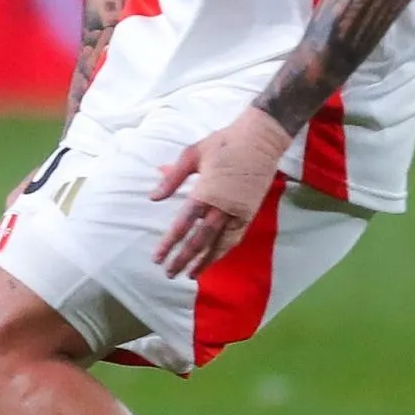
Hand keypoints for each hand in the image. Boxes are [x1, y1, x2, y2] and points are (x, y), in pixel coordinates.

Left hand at [151, 108, 291, 279]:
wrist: (261, 139)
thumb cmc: (223, 143)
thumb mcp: (192, 154)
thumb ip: (172, 178)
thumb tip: (153, 196)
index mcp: (206, 192)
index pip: (183, 225)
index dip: (169, 243)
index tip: (157, 258)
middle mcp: (223, 207)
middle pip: (200, 240)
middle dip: (183, 258)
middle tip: (169, 273)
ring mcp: (239, 212)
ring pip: (220, 244)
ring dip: (204, 261)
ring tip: (190, 275)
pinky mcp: (250, 212)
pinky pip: (235, 237)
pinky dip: (223, 251)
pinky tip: (213, 259)